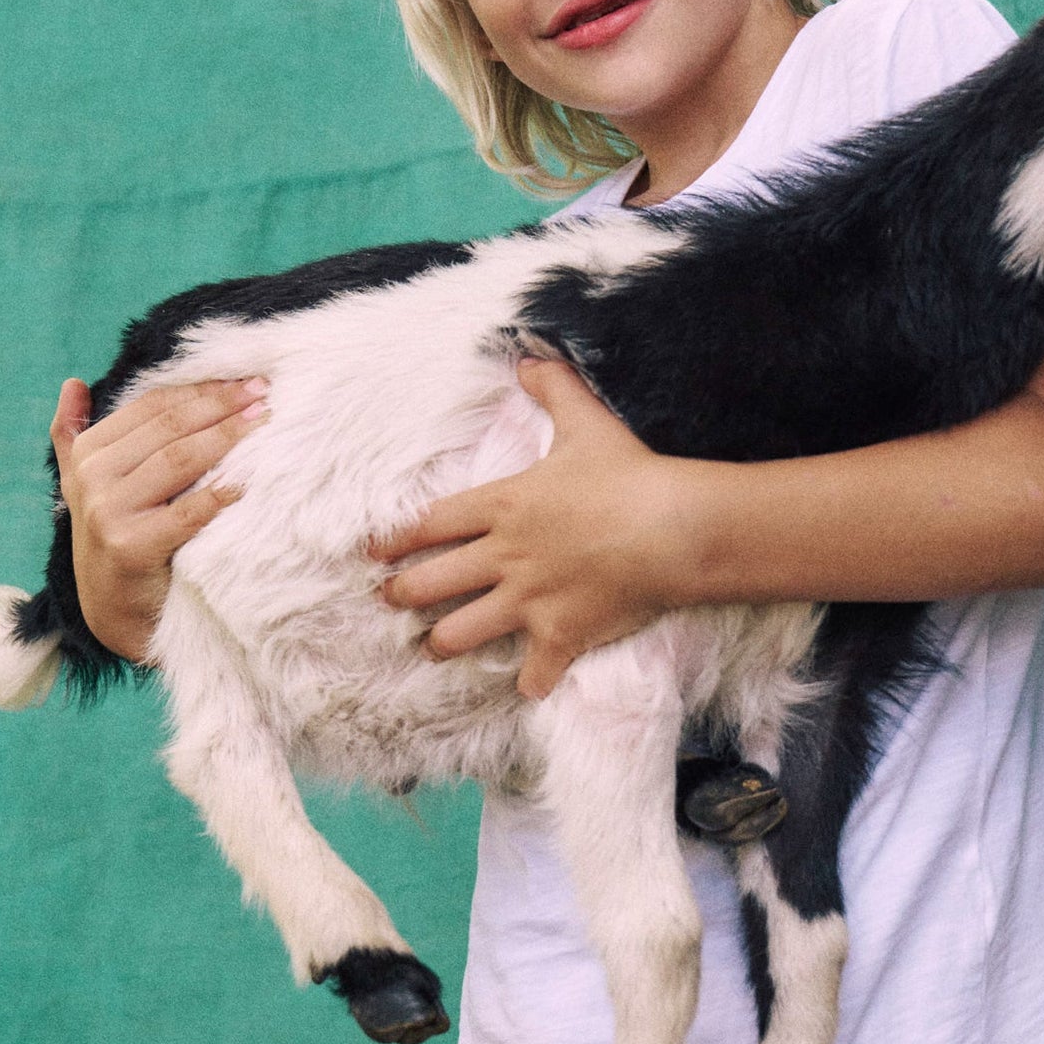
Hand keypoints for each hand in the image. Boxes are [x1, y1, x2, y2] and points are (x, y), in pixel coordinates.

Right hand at [51, 374, 269, 662]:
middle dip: (220, 407)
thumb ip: (73, 435)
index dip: (198, 391)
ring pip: (178, 461)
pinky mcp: (132, 546)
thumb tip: (72, 383)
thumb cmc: (114, 539)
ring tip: (262, 423)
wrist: (112, 611)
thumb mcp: (82, 485)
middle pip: (168, 428)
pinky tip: (245, 483)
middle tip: (263, 392)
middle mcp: (92, 478)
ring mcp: (109, 512)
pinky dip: (217, 496)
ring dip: (225, 438)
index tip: (241, 382)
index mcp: (86, 454)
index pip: (150, 407)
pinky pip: (186, 513)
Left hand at [373, 359, 694, 699]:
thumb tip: (528, 358)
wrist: (672, 527)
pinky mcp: (561, 635)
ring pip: (461, 634)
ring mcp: (529, 601)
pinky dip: (532, 681)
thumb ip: (553, 387)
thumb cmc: (628, 473)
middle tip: (391, 599)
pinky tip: (530, 685)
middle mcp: (504, 557)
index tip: (371, 553)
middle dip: (401, 594)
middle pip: (428, 584)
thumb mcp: (586, 421)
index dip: (393, 540)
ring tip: (433, 647)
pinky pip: (534, 673)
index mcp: (502, 506)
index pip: (428, 525)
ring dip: (442, 643)